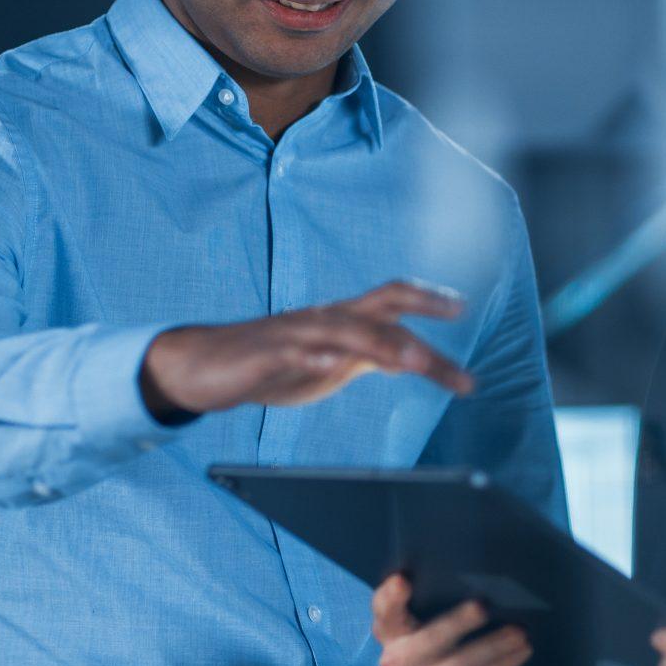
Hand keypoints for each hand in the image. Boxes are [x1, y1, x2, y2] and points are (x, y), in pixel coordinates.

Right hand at [140, 280, 475, 416]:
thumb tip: (411, 357)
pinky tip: (332, 365)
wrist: (202, 366)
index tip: (462, 306)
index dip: (427, 298)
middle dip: (419, 308)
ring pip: (345, 329)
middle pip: (379, 304)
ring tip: (415, 360)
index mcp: (342, 320)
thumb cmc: (271, 363)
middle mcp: (324, 318)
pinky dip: (315, 357)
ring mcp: (295, 333)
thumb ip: (369, 356)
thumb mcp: (331, 362)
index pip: (392, 300)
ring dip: (382, 343)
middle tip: (455, 318)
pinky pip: (292, 352)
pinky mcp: (265, 355)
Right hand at [371, 573, 528, 665]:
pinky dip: (502, 665)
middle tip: (482, 607)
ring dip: (491, 647)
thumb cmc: (453, 634)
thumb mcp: (443, 613)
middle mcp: (396, 661)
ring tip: (519, 632)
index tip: (403, 580)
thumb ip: (443, 595)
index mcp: (391, 630)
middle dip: (454, 624)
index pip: (384, 611)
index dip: (390, 598)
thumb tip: (475, 573)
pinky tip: (521, 651)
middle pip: (423, 642)